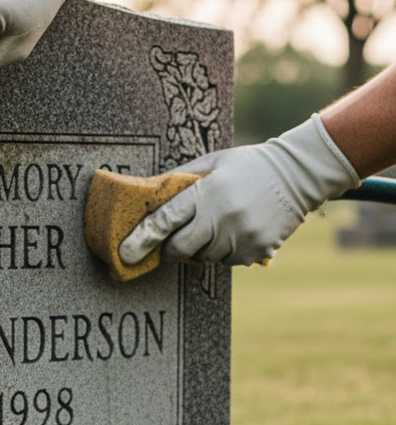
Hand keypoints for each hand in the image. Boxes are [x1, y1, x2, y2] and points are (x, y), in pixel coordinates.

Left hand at [119, 115, 359, 266]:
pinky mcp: (257, 251)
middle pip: (179, 249)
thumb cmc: (247, 165)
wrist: (299, 174)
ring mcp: (241, 237)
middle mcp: (222, 218)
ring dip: (201, 248)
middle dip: (169, 251)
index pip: (164, 221)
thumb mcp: (211, 162)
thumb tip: (144, 192)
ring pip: (204, 258)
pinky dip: (224, 251)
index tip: (124, 253)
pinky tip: (236, 230)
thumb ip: (178, 179)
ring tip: (217, 224)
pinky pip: (227, 262)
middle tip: (168, 246)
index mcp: (207, 192)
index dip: (141, 239)